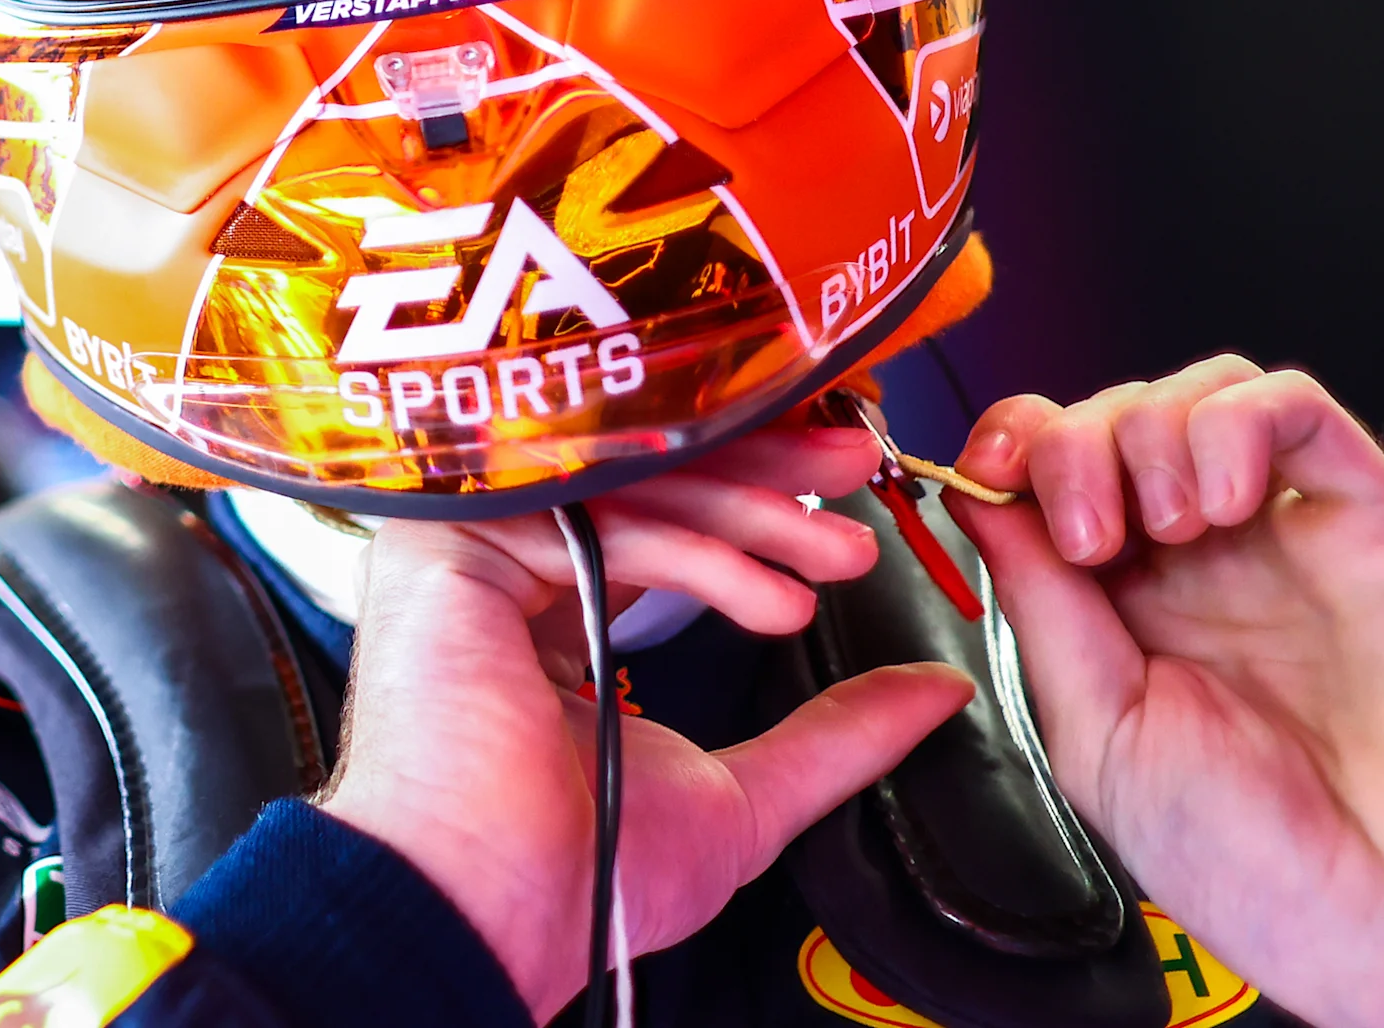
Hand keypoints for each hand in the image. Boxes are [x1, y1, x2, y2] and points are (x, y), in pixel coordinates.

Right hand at [320, 424, 974, 1020]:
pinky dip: (694, 547)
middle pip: (643, 477)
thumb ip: (833, 733)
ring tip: (834, 558)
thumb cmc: (584, 874)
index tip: (839, 497)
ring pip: (624, 486)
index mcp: (554, 608)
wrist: (500, 907)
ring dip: (750, 512)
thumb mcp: (743, 793)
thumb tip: (936, 694)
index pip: (658, 512)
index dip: (751, 494)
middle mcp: (509, 564)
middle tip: (855, 480)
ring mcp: (472, 547)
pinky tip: (767, 596)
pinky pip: (589, 515)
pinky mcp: (448, 544)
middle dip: (765, 475)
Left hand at [949, 359, 1383, 1027]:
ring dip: (1148, 433)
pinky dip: (1235, 421)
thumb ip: (1038, 609)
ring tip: (1169, 532)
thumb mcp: (1096, 737)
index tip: (985, 474)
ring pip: (1195, 394)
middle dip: (1070, 446)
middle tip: (1088, 536)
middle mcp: (1204, 569)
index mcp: (1126, 620)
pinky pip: (1294, 408)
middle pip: (1110, 420)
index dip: (1009, 453)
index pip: (1048, 479)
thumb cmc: (1263, 868)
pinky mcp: (1369, 519)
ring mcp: (1285, 537)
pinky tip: (1225, 502)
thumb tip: (974, 499)